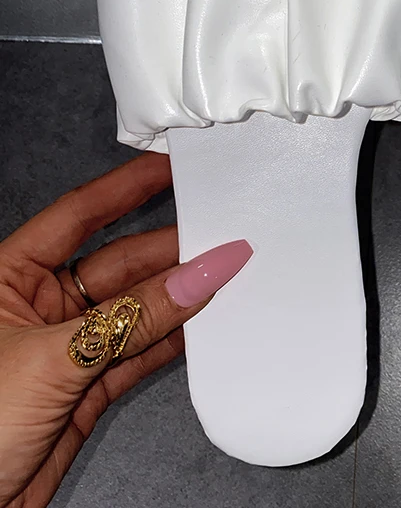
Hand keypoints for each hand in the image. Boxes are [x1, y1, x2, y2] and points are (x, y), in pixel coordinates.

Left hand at [0, 153, 251, 507]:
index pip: (78, 216)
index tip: (169, 168)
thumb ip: (134, 319)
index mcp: (7, 278)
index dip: (125, 188)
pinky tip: (205, 322)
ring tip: (224, 275)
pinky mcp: (87, 386)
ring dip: (180, 296)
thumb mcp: (53, 359)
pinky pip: (142, 350)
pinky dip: (175, 338)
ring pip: (137, 309)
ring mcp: (67, 346)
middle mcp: (39, 305)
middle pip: (119, 263)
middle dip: (170, 251)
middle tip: (219, 237)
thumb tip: (198, 277)